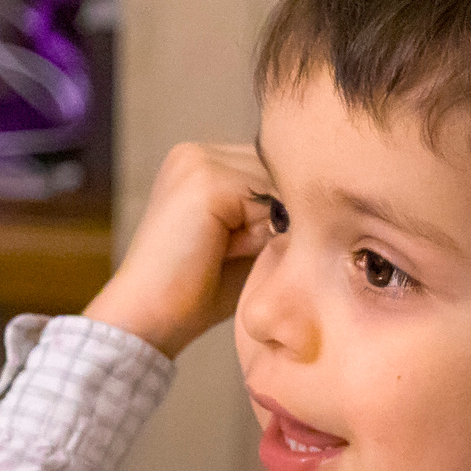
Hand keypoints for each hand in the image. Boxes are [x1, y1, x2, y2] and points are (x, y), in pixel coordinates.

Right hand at [83, 142, 272, 357]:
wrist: (147, 318)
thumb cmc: (197, 292)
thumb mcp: (245, 241)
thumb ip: (274, 212)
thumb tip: (323, 197)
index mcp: (199, 163)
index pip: (270, 170)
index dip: (284, 209)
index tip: (268, 244)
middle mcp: (194, 152)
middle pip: (277, 171)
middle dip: (280, 214)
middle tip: (244, 253)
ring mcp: (196, 161)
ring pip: (275, 184)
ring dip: (270, 223)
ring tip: (229, 253)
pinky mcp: (204, 179)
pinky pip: (266, 198)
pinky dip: (259, 232)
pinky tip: (225, 252)